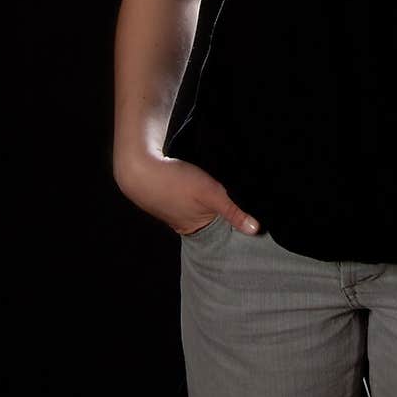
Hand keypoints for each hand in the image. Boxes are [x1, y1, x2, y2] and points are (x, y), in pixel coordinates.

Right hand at [114, 150, 260, 236]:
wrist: (139, 167)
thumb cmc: (175, 182)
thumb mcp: (210, 193)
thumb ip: (233, 210)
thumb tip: (256, 229)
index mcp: (194, 228)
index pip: (221, 230)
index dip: (235, 221)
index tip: (252, 214)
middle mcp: (184, 222)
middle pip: (211, 219)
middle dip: (223, 210)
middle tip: (240, 195)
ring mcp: (174, 208)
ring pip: (200, 206)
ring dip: (208, 198)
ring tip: (220, 187)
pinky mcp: (168, 193)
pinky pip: (188, 195)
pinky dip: (195, 190)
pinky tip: (199, 179)